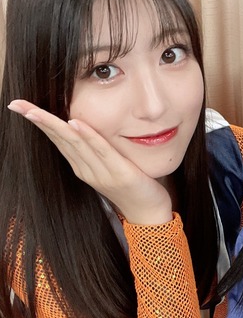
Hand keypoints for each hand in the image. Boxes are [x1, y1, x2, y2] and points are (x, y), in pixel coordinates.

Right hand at [8, 100, 171, 224]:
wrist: (149, 213)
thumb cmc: (132, 187)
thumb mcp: (109, 167)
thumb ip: (96, 152)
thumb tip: (85, 129)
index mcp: (83, 168)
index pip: (58, 140)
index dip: (40, 122)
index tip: (20, 106)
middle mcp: (87, 170)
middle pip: (61, 140)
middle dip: (39, 121)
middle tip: (18, 104)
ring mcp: (102, 173)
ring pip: (76, 144)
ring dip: (56, 126)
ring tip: (36, 111)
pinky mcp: (121, 174)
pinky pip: (102, 151)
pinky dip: (88, 137)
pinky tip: (75, 123)